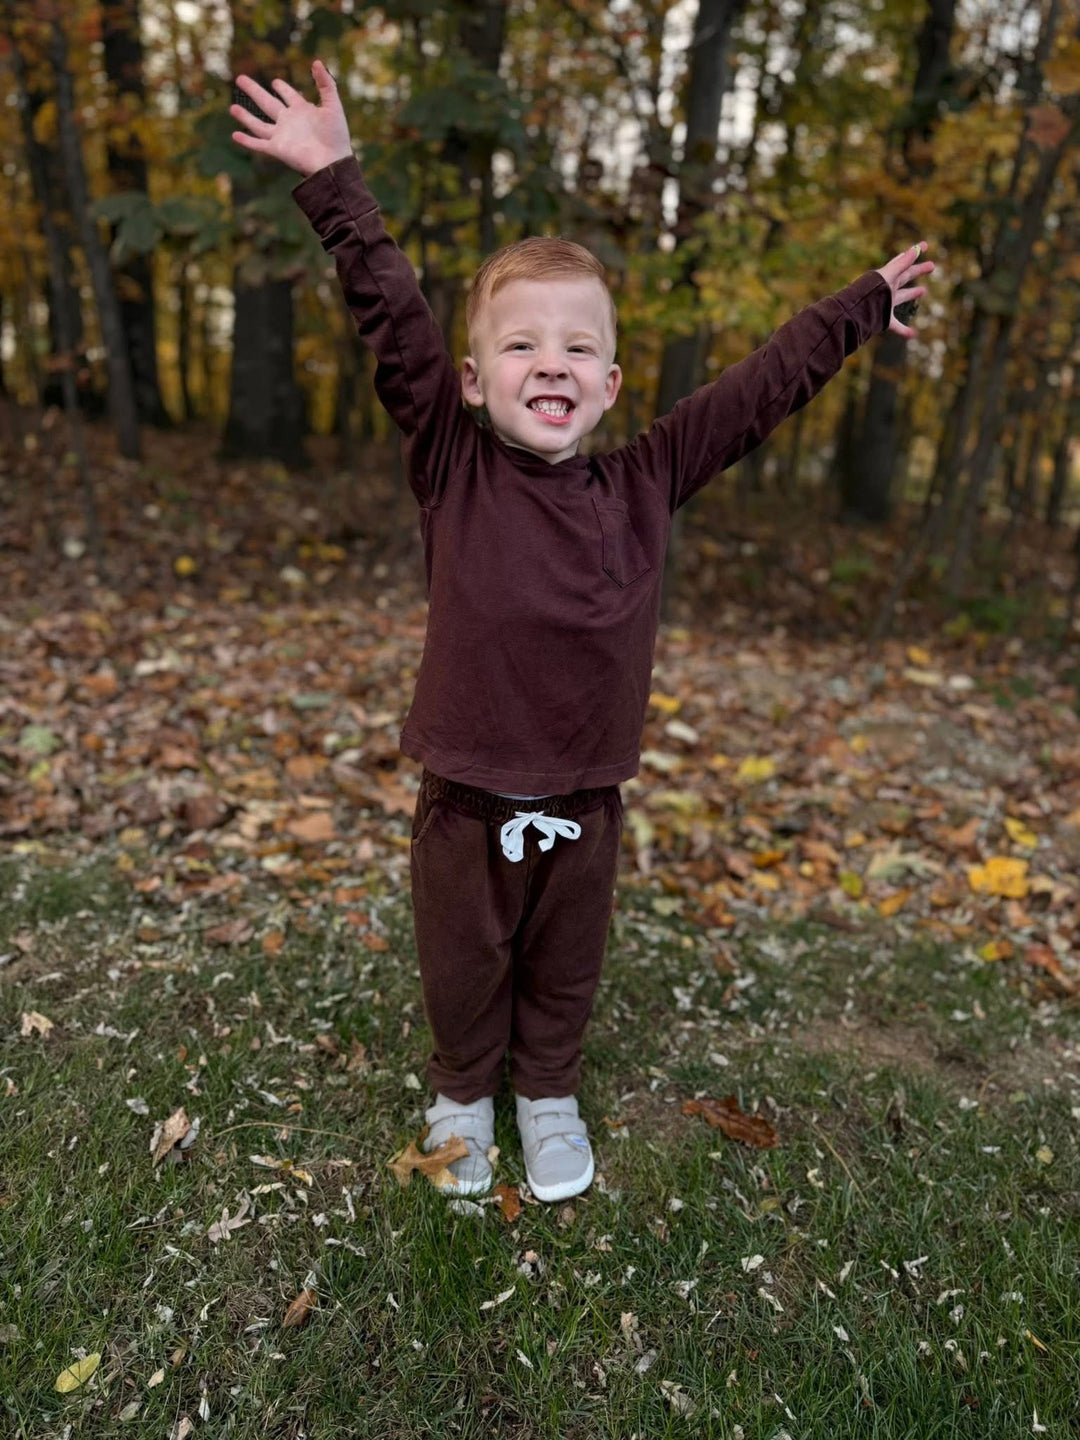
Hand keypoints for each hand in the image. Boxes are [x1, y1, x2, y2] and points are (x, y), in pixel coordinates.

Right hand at [229, 59, 352, 177]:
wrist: (333, 163)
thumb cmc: (336, 136)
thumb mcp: (333, 105)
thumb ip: (326, 83)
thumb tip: (317, 62)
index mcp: (302, 110)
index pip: (289, 95)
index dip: (282, 88)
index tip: (275, 82)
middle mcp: (289, 121)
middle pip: (267, 103)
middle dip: (254, 91)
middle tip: (240, 78)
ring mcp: (282, 135)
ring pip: (258, 124)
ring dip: (245, 116)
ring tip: (231, 108)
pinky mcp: (277, 149)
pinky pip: (258, 144)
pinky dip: (247, 141)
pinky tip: (234, 135)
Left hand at [875, 242, 934, 338]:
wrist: (855, 313)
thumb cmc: (870, 292)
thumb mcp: (888, 275)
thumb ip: (901, 263)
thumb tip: (916, 249)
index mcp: (887, 278)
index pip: (904, 262)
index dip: (914, 253)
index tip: (925, 245)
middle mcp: (887, 289)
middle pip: (905, 277)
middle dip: (918, 270)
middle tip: (932, 266)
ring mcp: (885, 304)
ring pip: (902, 297)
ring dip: (912, 293)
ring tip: (923, 290)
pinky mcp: (883, 320)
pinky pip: (896, 325)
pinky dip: (904, 330)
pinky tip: (913, 334)